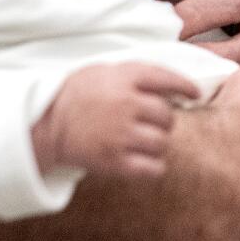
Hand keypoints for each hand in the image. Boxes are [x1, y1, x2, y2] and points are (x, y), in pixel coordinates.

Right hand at [32, 62, 198, 177]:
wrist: (45, 123)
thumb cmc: (77, 94)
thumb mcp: (106, 71)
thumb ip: (138, 75)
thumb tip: (175, 86)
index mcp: (124, 77)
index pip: (167, 78)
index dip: (186, 87)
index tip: (194, 94)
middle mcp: (125, 104)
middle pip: (167, 115)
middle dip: (162, 119)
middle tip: (149, 122)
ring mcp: (120, 134)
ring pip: (162, 141)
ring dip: (157, 142)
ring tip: (142, 140)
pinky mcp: (114, 161)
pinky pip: (153, 168)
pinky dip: (153, 166)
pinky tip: (144, 160)